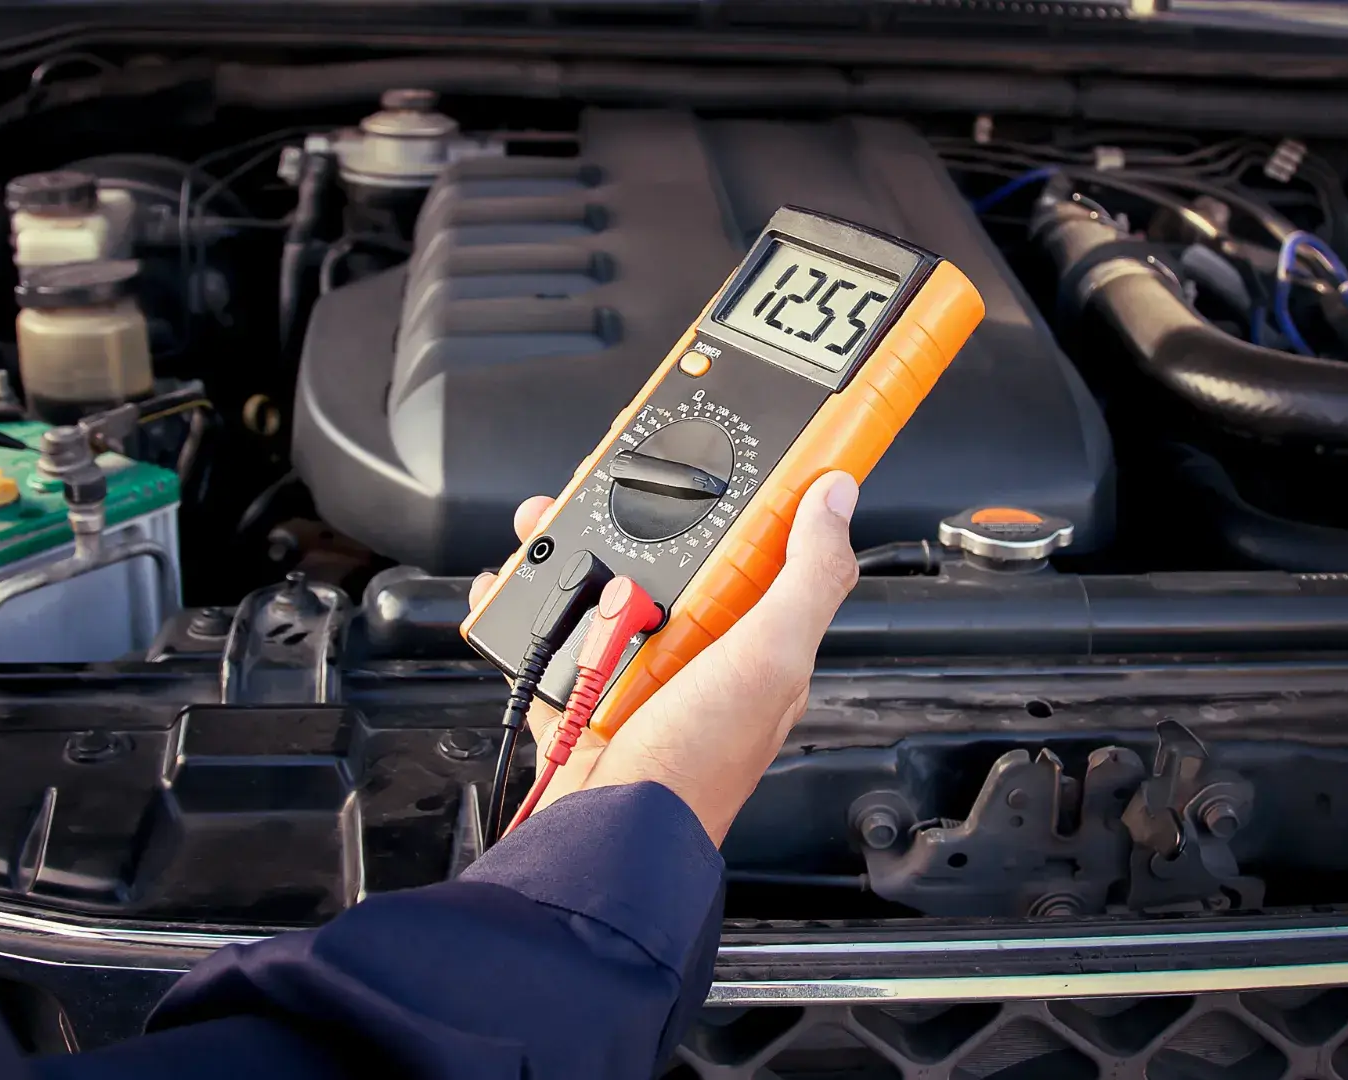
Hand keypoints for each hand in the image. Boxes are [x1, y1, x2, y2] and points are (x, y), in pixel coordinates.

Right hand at [470, 471, 859, 845]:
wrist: (609, 834)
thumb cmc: (696, 765)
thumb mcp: (772, 657)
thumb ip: (809, 576)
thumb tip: (838, 499)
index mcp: (756, 640)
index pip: (759, 547)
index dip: (739, 497)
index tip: (718, 448)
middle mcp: (700, 653)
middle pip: (670, 557)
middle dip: (635, 517)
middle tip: (607, 487)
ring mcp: (638, 671)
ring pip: (603, 585)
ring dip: (569, 554)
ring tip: (546, 531)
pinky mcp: (583, 690)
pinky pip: (548, 635)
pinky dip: (523, 609)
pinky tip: (509, 587)